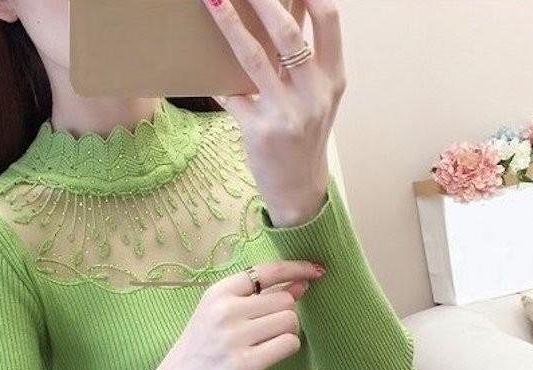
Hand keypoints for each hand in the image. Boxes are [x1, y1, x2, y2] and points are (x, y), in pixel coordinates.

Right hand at [138, 260, 325, 369]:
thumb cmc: (197, 353)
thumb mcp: (215, 316)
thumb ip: (255, 299)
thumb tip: (299, 285)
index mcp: (218, 293)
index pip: (268, 270)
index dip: (297, 268)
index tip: (316, 272)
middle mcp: (227, 310)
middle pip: (286, 300)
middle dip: (287, 315)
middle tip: (269, 332)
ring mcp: (236, 337)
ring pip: (291, 321)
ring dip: (288, 333)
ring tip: (266, 345)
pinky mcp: (245, 365)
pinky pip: (288, 345)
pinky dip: (287, 349)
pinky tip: (269, 356)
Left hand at [202, 0, 347, 225]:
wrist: (299, 189)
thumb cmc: (304, 137)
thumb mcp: (316, 96)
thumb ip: (305, 57)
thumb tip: (286, 9)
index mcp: (333, 78)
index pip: (329, 19)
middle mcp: (314, 94)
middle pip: (287, 33)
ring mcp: (287, 114)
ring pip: (254, 58)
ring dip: (230, 24)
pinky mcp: (260, 132)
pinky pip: (231, 95)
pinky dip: (216, 80)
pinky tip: (199, 65)